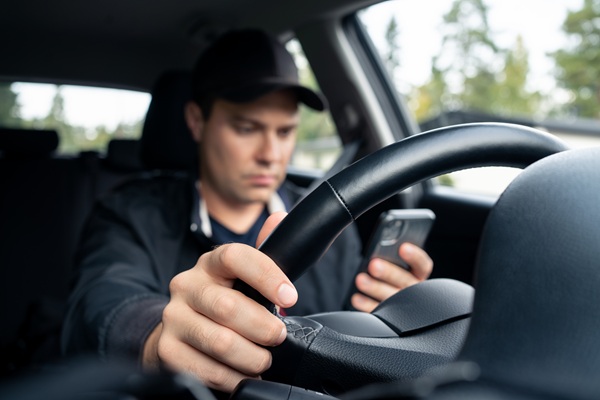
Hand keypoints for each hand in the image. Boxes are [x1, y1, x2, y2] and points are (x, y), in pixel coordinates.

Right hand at [143, 212, 295, 392]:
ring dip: (251, 357)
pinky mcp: (167, 349)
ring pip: (220, 342)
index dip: (267, 275)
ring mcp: (173, 318)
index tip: (291, 296)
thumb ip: (264, 253)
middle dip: (263, 327)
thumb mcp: (242, 277)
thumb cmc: (222, 301)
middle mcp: (187, 285)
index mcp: (210, 263)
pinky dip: (233, 378)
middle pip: (229, 307)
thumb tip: (279, 218)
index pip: (235, 257)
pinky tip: (242, 375)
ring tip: (263, 359)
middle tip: (278, 336)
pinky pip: (206, 369)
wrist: (180, 330)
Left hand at [351, 242, 432, 312]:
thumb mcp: (393, 263)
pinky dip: (367, 305)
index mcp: (418, 274)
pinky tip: (356, 297)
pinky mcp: (388, 319)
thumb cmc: (387, 273)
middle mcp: (414, 291)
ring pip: (392, 298)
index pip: (422, 265)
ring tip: (360, 279)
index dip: (415, 256)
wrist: (382, 300)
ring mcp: (402, 306)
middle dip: (389, 272)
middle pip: (405, 281)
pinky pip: (379, 313)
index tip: (403, 247)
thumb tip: (381, 248)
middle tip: (374, 265)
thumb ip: (391, 256)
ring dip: (375, 288)